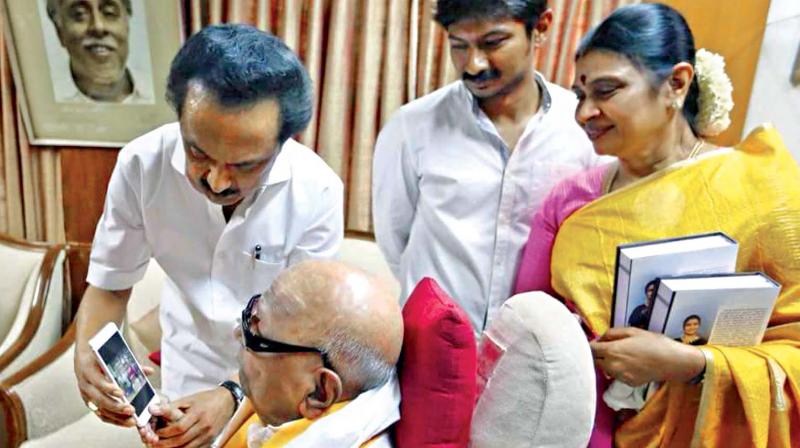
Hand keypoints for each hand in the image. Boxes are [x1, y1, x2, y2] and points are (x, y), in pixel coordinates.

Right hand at [74, 342, 152, 426]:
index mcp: (88, 370)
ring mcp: (85, 395)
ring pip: (100, 409)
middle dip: (116, 406)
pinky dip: (112, 419)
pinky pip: (100, 413)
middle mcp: (85, 384)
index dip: (109, 388)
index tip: (121, 393)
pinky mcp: (89, 402)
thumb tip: (150, 371)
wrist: (82, 357)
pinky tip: (124, 421)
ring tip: (132, 420)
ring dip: (116, 417)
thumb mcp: (111, 356)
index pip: (98, 382)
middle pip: (99, 399)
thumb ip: (131, 365)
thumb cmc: (101, 356)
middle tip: (132, 410)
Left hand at [145, 387, 235, 447]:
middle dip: (165, 443)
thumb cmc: (207, 399)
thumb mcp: (189, 399)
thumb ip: (171, 406)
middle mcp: (204, 425)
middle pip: (182, 440)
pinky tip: (176, 447)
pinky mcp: (210, 440)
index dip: (165, 432)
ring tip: (163, 446)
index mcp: (198, 413)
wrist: (227, 401)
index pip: (179, 427)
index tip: (156, 432)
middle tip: (154, 442)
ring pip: (187, 447)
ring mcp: (208, 435)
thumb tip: (153, 409)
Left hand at [590, 327, 705, 385]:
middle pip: (595, 361)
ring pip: (605, 369)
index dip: (589, 345)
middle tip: (606, 348)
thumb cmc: (653, 342)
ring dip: (607, 362)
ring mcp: (620, 377)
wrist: (672, 361)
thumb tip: (599, 338)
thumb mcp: (632, 331)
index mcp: (612, 350)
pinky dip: (618, 370)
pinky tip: (630, 364)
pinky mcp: (628, 383)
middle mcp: (613, 366)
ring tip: (621, 355)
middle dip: (597, 354)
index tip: (594, 342)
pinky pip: (616, 376)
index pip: (590, 350)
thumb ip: (611, 333)